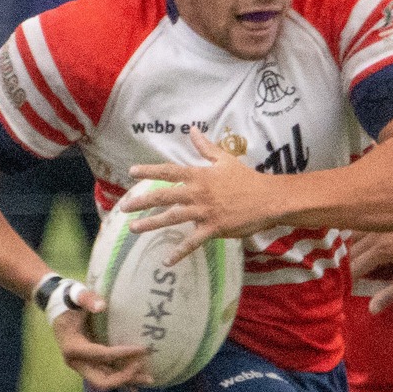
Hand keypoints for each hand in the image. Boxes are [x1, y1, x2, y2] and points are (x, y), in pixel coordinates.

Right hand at [50, 292, 151, 389]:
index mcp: (72, 347)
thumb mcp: (76, 296)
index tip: (142, 349)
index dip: (122, 354)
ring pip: (106, 380)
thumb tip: (102, 306)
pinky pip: (106, 376)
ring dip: (126, 381)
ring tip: (148, 379)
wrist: (58, 309)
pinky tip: (135, 389)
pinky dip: (120, 382)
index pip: (101, 355)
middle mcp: (76, 362)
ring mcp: (82, 366)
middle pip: (101, 379)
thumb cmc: (68, 302)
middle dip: (124, 377)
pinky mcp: (89, 365)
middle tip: (143, 368)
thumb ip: (87, 299)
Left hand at [120, 129, 284, 260]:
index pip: (169, 171)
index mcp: (200, 175)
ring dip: (152, 224)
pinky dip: (179, 252)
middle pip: (164, 196)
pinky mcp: (213, 229)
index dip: (150, 170)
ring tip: (134, 229)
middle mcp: (198, 193)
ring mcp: (204, 212)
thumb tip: (192, 130)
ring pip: (173, 218)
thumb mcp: (225, 160)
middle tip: (124, 206)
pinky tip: (166, 261)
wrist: (268, 199)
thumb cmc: (247, 179)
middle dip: (142, 201)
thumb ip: (206, 147)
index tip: (132, 171)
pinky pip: (192, 242)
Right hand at [347, 221, 392, 312]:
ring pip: (353, 236)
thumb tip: (371, 309)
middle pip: (349, 252)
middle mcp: (375, 233)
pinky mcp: (385, 215)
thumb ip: (392, 294)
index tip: (343, 291)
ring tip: (346, 263)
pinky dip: (356, 236)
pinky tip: (358, 244)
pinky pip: (363, 226)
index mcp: (381, 250)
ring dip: (348, 250)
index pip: (354, 268)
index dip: (347, 281)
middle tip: (342, 280)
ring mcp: (379, 222)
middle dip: (344, 267)